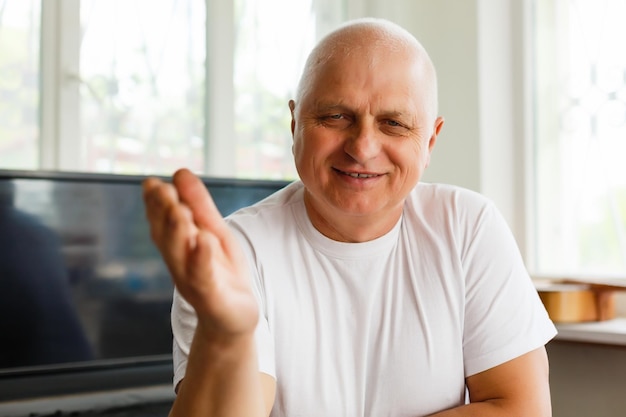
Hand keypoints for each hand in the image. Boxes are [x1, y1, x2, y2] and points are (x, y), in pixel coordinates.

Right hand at [143, 168, 258, 340]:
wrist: (234, 320)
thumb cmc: (221, 273)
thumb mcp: (214, 232)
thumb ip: (198, 204)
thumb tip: (179, 171)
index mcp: (178, 246)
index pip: (161, 221)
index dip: (155, 203)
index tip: (151, 183)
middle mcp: (179, 263)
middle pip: (166, 236)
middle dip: (162, 212)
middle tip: (159, 189)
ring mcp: (193, 281)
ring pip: (181, 255)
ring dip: (177, 232)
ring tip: (178, 209)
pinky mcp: (212, 296)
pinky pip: (204, 276)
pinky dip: (202, 258)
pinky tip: (203, 240)